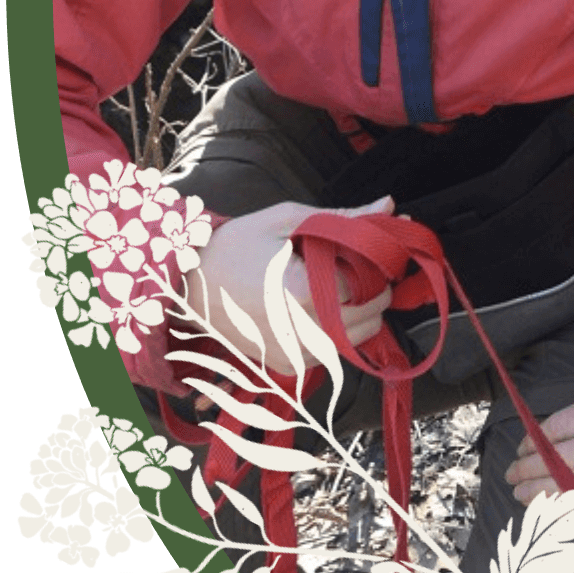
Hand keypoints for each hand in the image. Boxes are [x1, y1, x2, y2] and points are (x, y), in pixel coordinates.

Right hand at [193, 198, 395, 377]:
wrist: (187, 284)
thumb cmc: (234, 246)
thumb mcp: (287, 220)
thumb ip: (343, 218)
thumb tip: (387, 206)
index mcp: (303, 291)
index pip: (370, 286)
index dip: (378, 266)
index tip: (372, 251)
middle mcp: (302, 331)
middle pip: (372, 316)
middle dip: (376, 289)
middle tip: (359, 266)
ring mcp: (295, 354)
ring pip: (359, 338)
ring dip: (363, 312)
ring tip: (340, 284)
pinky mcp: (288, 366)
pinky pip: (334, 352)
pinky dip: (340, 330)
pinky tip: (320, 305)